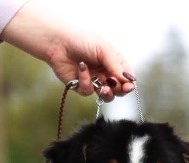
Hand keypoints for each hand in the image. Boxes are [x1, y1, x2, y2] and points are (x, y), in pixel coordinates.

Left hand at [0, 1, 134, 100]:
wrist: (58, 42)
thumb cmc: (82, 41)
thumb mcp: (104, 49)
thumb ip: (116, 66)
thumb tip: (130, 81)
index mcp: (113, 62)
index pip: (126, 76)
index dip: (129, 83)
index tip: (129, 86)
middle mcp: (105, 72)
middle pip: (119, 89)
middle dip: (119, 90)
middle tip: (116, 87)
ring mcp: (94, 80)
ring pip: (106, 95)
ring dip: (106, 93)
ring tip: (103, 88)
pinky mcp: (81, 86)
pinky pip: (88, 91)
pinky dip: (85, 81)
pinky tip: (81, 68)